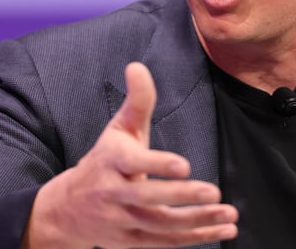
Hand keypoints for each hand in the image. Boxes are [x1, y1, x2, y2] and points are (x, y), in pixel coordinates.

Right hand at [23, 62, 238, 247]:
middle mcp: (114, 193)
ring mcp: (122, 220)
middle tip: (213, 191)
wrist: (67, 208)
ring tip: (228, 213)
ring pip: (161, 225)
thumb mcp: (119, 129)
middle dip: (181, 197)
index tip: (183, 165)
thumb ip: (137, 101)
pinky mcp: (132, 240)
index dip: (157, 164)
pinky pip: (165, 243)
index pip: (133, 163)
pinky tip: (223, 229)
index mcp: (111, 161)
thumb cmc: (105, 159)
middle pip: (149, 198)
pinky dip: (195, 238)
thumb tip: (137, 65)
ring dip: (197, 222)